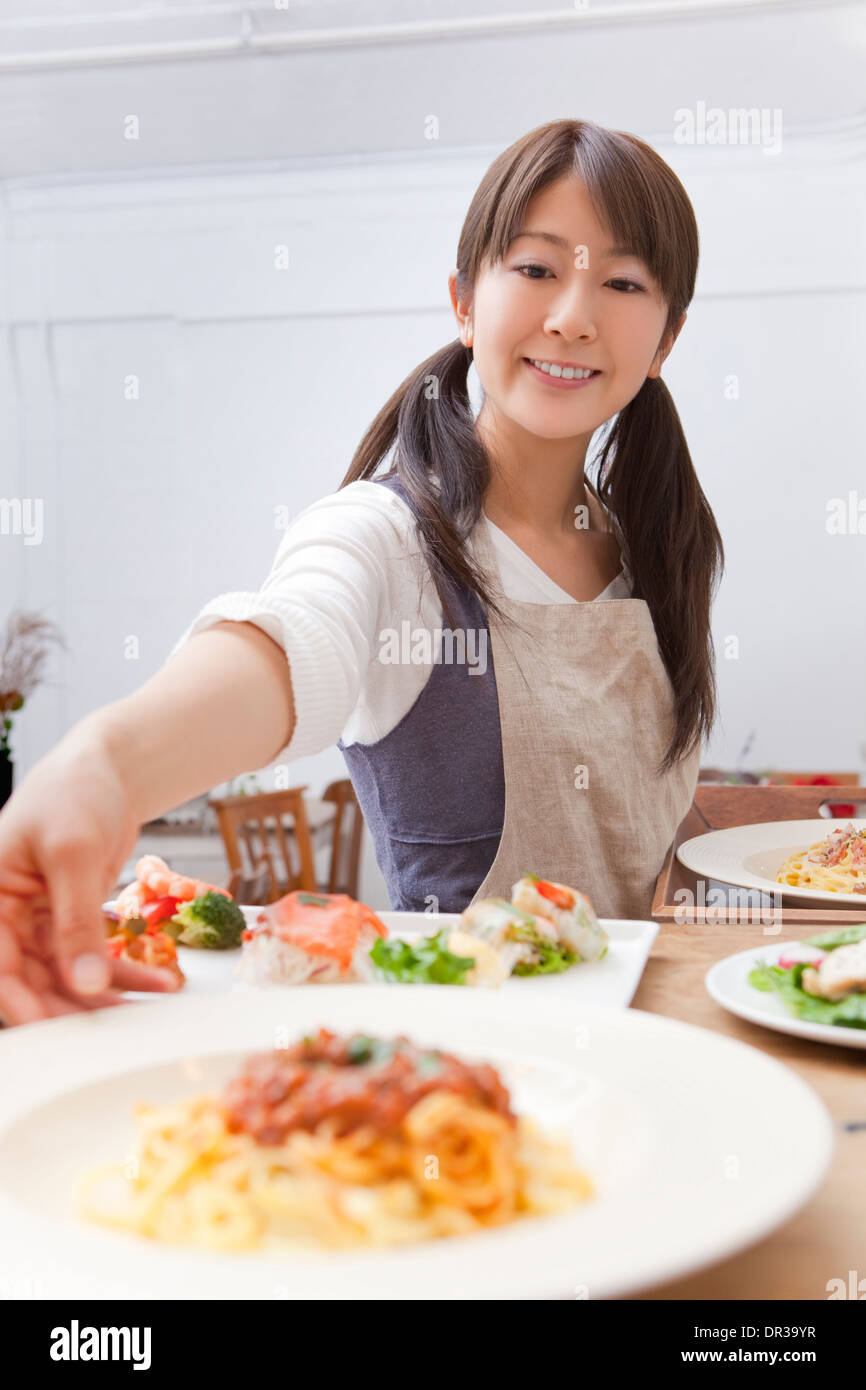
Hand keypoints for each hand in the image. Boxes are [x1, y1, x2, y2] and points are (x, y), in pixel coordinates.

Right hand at [0, 719, 181, 1025]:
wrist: (110, 768)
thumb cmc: (75, 792)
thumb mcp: (74, 854)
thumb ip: (76, 921)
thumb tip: (85, 981)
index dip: (25, 1004)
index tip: (61, 1030)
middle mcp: (5, 916)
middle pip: (31, 980)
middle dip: (75, 1005)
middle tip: (119, 1025)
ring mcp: (38, 921)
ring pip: (65, 976)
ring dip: (106, 992)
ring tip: (153, 1000)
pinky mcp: (69, 921)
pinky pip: (92, 959)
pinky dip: (123, 971)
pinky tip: (160, 981)